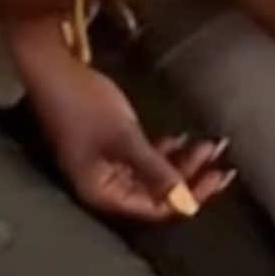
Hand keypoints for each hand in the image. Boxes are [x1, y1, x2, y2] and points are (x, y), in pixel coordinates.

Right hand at [32, 54, 235, 223]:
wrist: (53, 67)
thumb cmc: (84, 104)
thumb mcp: (123, 137)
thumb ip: (155, 171)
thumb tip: (187, 205)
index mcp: (102, 193)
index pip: (153, 208)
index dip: (188, 196)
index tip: (216, 176)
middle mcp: (104, 187)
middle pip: (155, 194)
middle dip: (189, 178)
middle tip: (221, 161)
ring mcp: (106, 166)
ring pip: (152, 174)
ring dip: (180, 162)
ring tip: (209, 144)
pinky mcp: (108, 147)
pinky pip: (143, 158)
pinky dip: (163, 151)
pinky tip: (181, 138)